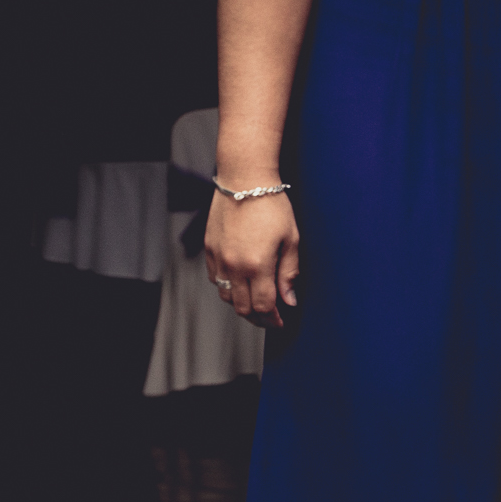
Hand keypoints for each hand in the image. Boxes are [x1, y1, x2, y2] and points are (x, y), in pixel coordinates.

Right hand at [203, 188, 300, 328]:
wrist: (244, 179)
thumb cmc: (271, 205)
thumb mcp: (291, 240)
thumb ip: (289, 273)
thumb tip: (289, 300)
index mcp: (257, 265)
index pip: (264, 306)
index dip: (273, 319)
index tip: (281, 322)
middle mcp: (234, 266)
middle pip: (243, 308)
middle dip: (258, 318)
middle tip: (270, 318)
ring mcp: (219, 258)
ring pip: (227, 297)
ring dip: (242, 304)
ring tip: (256, 303)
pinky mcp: (209, 249)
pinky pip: (215, 279)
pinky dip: (228, 288)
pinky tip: (240, 283)